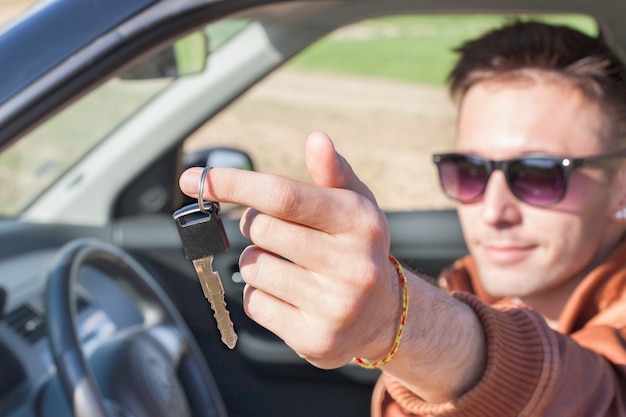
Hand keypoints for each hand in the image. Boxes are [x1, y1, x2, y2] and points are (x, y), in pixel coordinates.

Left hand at [179, 132, 401, 368]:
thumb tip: (317, 139)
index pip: (285, 196)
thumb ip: (332, 173)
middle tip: (271, 228)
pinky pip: (255, 303)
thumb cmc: (358, 247)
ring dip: (255, 260)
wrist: (384, 315)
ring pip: (252, 267)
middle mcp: (353, 265)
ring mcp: (335, 306)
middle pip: (261, 230)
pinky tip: (288, 293)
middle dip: (253, 223)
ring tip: (287, 264)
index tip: (198, 179)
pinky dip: (260, 293)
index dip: (236, 184)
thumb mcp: (355, 206)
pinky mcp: (315, 338)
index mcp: (361, 223)